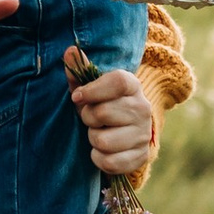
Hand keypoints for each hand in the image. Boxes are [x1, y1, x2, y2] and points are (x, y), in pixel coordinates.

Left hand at [68, 59, 158, 177]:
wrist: (125, 135)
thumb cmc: (102, 106)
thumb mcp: (91, 89)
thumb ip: (80, 72)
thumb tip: (70, 51)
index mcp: (132, 86)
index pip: (117, 82)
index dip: (93, 90)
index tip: (77, 97)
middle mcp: (143, 108)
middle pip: (103, 113)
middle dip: (88, 118)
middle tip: (91, 119)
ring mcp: (143, 134)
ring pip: (103, 140)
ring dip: (93, 139)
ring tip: (99, 133)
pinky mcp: (141, 156)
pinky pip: (108, 162)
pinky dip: (98, 158)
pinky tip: (102, 151)